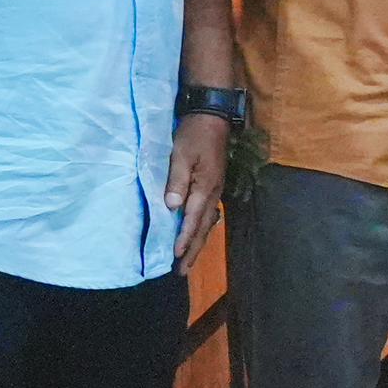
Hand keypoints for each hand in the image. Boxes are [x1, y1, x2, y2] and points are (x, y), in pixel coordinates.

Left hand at [166, 112, 228, 268]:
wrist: (212, 117)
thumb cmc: (194, 135)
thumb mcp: (182, 155)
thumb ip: (176, 181)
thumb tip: (172, 207)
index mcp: (205, 187)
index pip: (193, 218)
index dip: (184, 237)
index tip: (176, 255)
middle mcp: (213, 193)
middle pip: (203, 227)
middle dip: (193, 249)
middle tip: (183, 270)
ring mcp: (215, 190)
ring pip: (207, 223)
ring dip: (197, 242)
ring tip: (189, 259)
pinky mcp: (213, 186)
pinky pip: (208, 214)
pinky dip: (202, 228)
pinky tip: (197, 234)